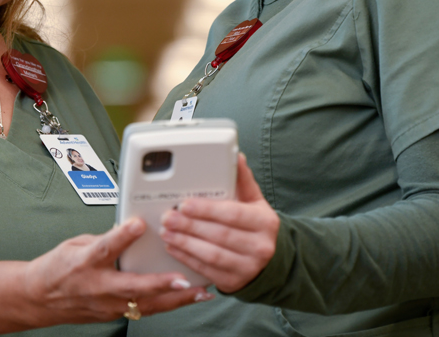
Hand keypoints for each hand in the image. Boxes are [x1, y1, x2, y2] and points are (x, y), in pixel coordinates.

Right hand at [23, 217, 212, 325]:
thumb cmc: (58, 266)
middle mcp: (97, 286)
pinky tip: (185, 298)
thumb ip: (106, 237)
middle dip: (161, 283)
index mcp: (85, 261)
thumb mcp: (77, 242)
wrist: (40, 299)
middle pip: (132, 286)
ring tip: (200, 292)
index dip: (122, 236)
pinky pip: (144, 310)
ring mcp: (107, 305)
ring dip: (174, 299)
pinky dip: (166, 304)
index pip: (105, 248)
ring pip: (145, 305)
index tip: (139, 223)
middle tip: (184, 278)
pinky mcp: (113, 315)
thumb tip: (132, 228)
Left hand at [159, 153, 279, 293]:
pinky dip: (186, 258)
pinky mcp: (234, 283)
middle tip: (168, 216)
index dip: (207, 209)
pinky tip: (173, 246)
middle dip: (190, 225)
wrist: (271, 262)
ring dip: (184, 242)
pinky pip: (206, 270)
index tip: (185, 204)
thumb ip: (242, 179)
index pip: (233, 214)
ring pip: (211, 255)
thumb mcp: (255, 201)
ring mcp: (248, 268)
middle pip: (219, 235)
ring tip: (166, 230)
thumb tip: (236, 155)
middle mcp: (260, 247)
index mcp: (265, 222)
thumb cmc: (256, 225)